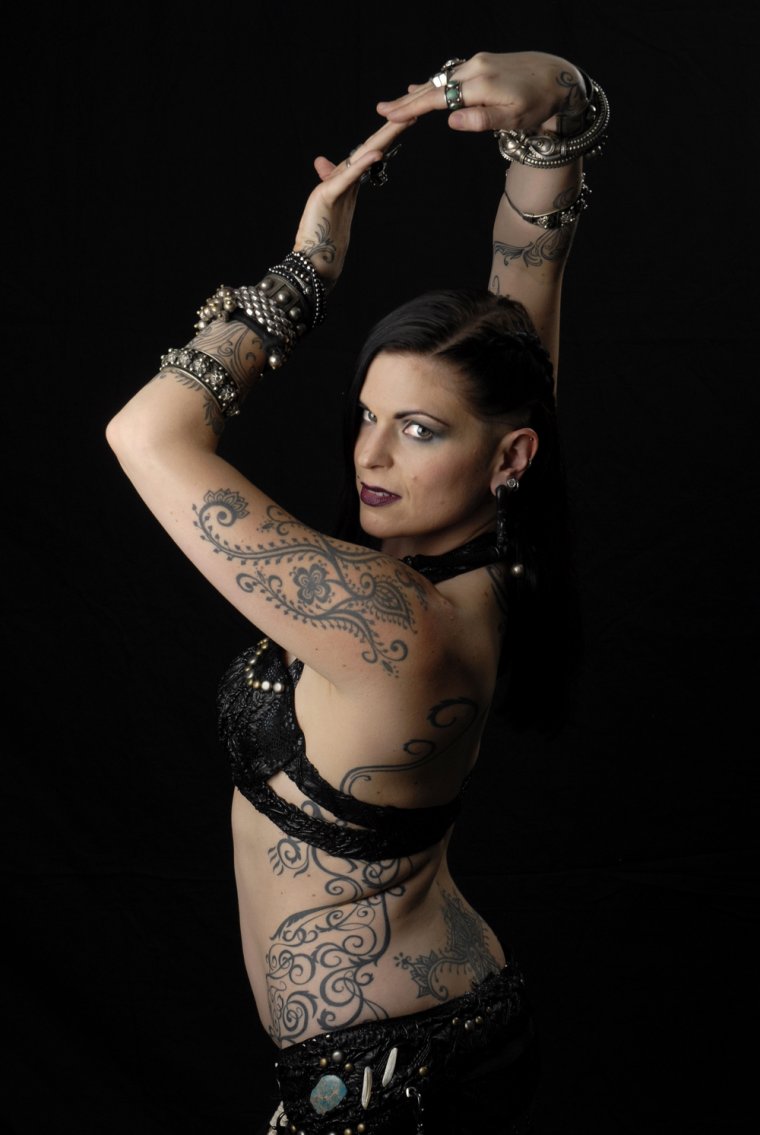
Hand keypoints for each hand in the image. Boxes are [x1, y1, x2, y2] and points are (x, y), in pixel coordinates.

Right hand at [293, 117, 413, 285]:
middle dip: (390, 131)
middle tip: (411, 112)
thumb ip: (340, 189)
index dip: (387, 139)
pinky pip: (348, 178)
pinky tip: (376, 153)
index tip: (407, 123)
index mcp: (347, 182)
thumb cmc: (324, 239)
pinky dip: (362, 165)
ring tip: (399, 123)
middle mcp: (339, 179)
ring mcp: (332, 186)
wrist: (311, 260)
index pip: (371, 156)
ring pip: (360, 158)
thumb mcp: (337, 210)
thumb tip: (333, 171)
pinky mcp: (326, 196)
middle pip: (369, 150)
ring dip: (381, 140)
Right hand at [376, 51, 586, 136]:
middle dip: (408, 100)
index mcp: (481, 84)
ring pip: (441, 80)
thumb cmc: (539, 103)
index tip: (390, 116)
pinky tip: (423, 87)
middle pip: (434, 87)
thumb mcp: (514, 119)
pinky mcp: (482, 63)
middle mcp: (475, 68)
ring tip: (398, 104)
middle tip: (382, 110)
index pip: (439, 99)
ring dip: (419, 93)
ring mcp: (478, 63)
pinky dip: (436, 84)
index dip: (412, 108)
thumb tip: (450, 120)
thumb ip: (482, 120)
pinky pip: (452, 75)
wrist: (558, 76)